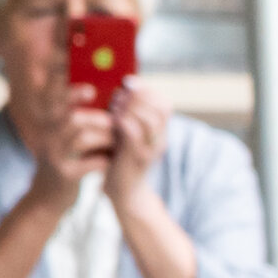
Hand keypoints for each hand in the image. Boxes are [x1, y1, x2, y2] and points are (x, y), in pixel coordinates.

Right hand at [23, 99, 113, 206]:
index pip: (54, 99)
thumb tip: (105, 99)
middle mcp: (48, 138)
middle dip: (99, 118)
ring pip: (82, 139)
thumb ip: (77, 119)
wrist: (47, 196)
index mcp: (48, 124)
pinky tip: (109, 160)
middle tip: (114, 122)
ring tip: (115, 141)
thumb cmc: (64, 160)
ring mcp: (55, 157)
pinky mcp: (65, 176)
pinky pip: (89, 164)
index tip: (91, 90)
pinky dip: (103, 160)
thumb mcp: (62, 138)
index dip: (71, 92)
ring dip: (105, 138)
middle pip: (73, 117)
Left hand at [104, 74, 168, 205]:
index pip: (164, 104)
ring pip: (150, 120)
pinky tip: (113, 121)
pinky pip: (134, 135)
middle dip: (138, 96)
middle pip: (160, 108)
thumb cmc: (121, 161)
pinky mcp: (137, 159)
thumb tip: (119, 91)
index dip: (147, 90)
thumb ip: (128, 116)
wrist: (124, 193)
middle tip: (119, 95)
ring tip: (115, 108)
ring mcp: (151, 150)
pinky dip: (124, 123)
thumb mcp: (127, 135)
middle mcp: (159, 139)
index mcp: (159, 132)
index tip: (127, 84)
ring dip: (131, 108)